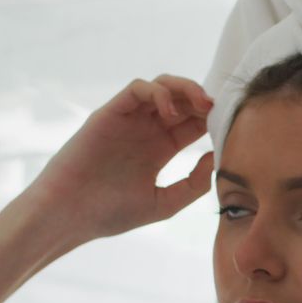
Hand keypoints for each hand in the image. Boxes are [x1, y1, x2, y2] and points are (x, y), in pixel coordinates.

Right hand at [27, 75, 215, 245]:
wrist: (69, 216)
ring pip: (162, 86)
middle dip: (204, 100)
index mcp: (160, 148)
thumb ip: (194, 183)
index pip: (193, 123)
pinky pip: (137, 89)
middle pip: (182, 99)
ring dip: (186, 89)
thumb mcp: (165, 203)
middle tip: (220, 109)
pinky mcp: (109, 113)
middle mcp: (145, 129)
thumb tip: (217, 158)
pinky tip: (171, 112)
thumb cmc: (111, 213)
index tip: (232, 125)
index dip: (213, 119)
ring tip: (202, 104)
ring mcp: (127, 119)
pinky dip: (159, 93)